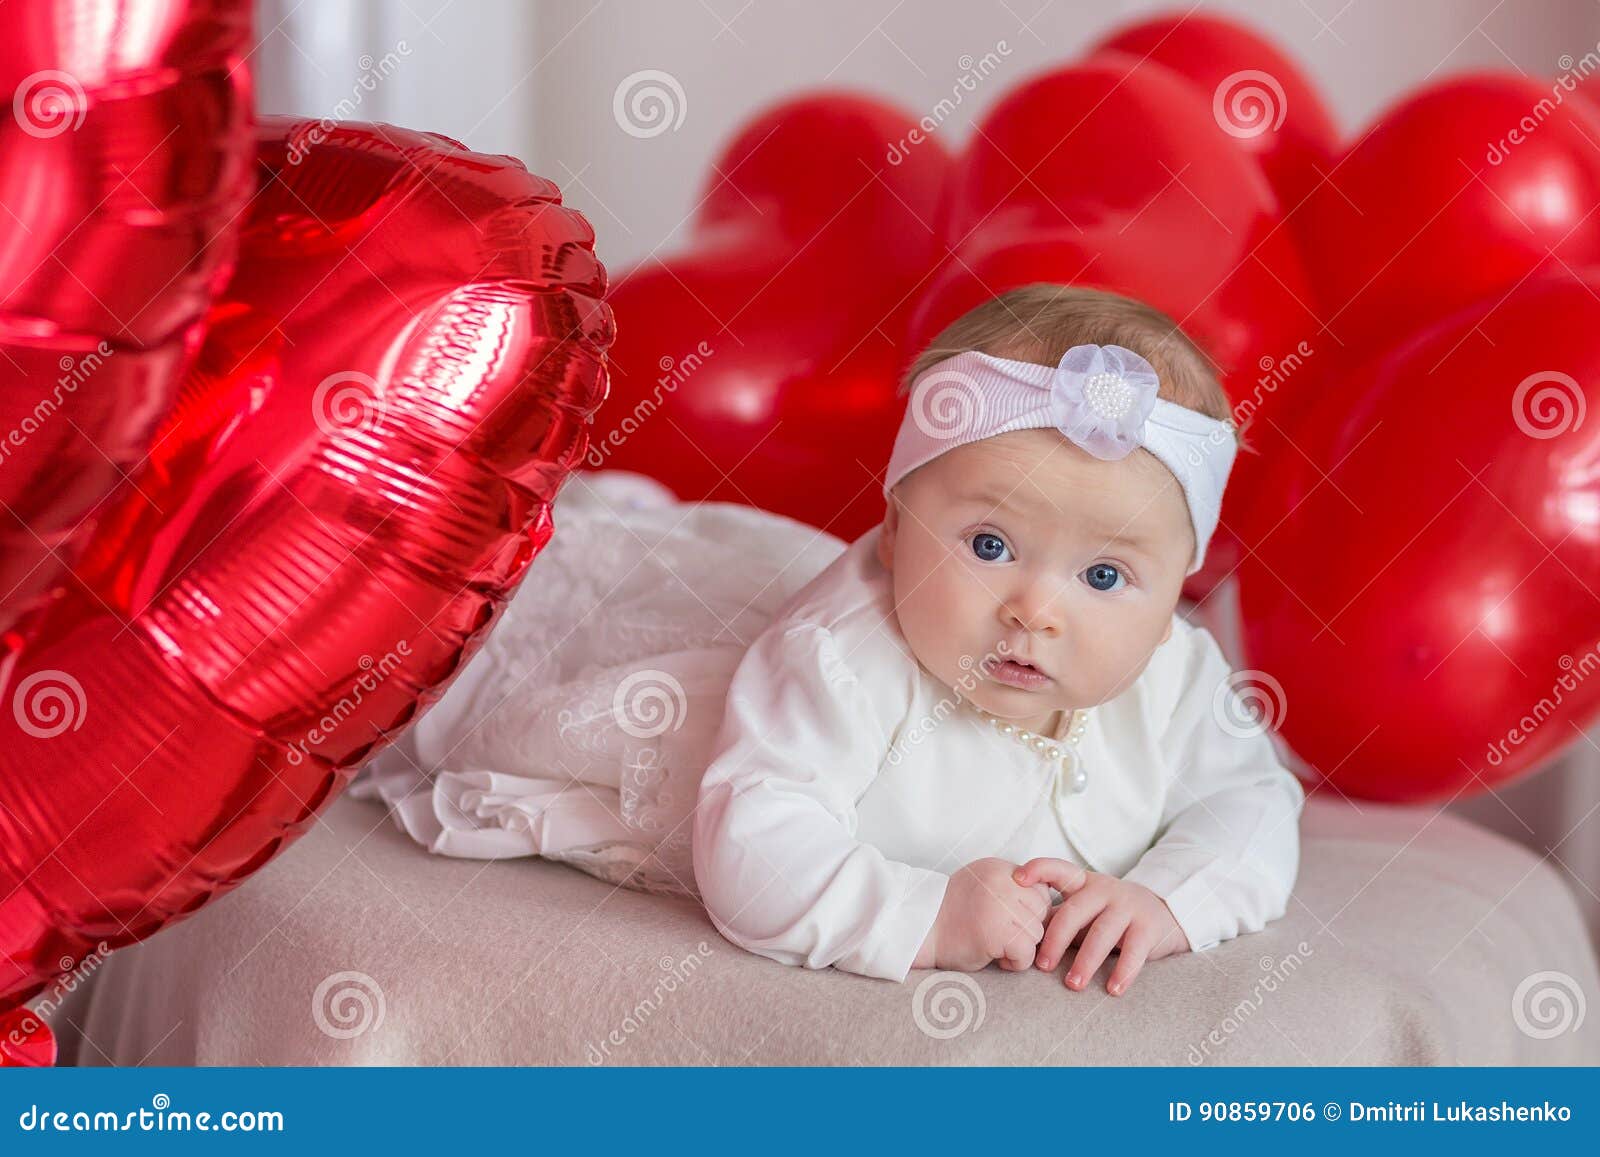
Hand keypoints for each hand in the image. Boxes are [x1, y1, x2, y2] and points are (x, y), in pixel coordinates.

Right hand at [914, 857, 1057, 971]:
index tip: (1010, 921)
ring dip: (1021, 947)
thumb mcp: (982, 886)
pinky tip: (996, 958)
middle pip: (1041, 911)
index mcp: (999, 869)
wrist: (921, 931)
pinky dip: (1016, 962)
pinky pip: (1027, 952)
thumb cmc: (950, 914)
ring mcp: (1002, 906)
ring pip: (1037, 933)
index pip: (1039, 889)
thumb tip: (1042, 903)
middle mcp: (1003, 882)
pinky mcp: (999, 932)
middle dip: (1027, 928)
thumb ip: (1009, 888)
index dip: (1029, 910)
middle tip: (1003, 937)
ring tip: (997, 947)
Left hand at [1012, 858, 1190, 995]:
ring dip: (1086, 962)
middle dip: (1055, 940)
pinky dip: (1123, 972)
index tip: (1017, 879)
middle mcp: (1105, 890)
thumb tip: (1015, 935)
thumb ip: (1056, 917)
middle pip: (1075, 912)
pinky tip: (1113, 990)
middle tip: (1042, 965)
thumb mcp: (1084, 908)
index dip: (1038, 870)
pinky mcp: (1148, 928)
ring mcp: (1128, 907)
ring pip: (1102, 934)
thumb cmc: (1109, 913)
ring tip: (1073, 984)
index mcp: (1084, 883)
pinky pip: (1134, 951)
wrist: (1163, 912)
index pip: (1058, 869)